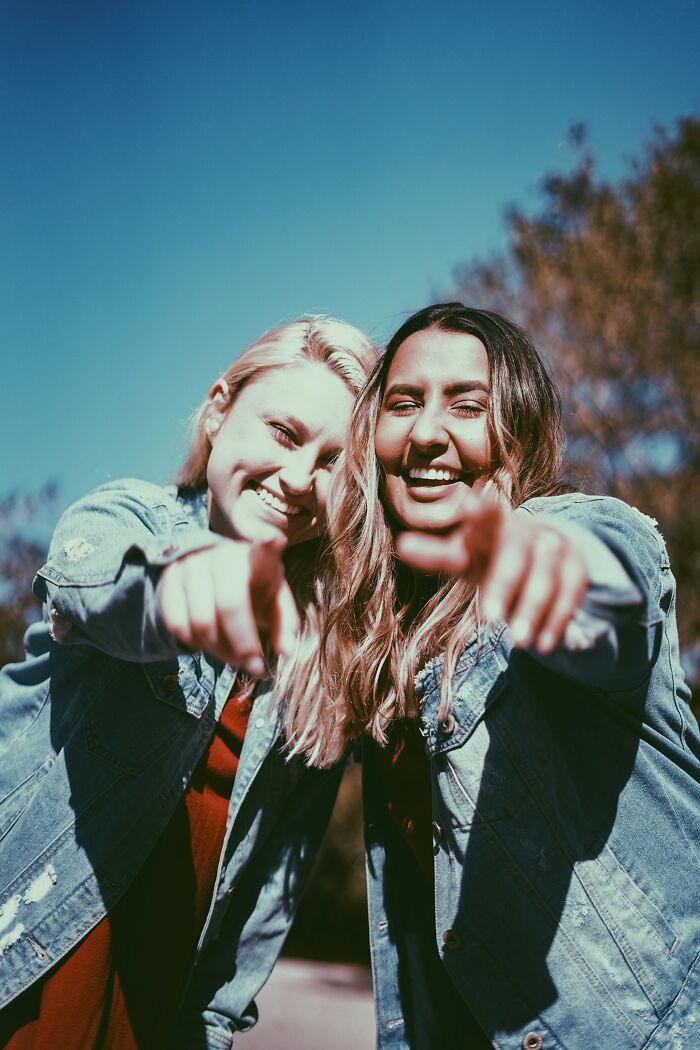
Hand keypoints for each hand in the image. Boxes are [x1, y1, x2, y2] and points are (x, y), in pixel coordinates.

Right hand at [157, 539, 300, 674]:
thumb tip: (286, 651)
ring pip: (201, 622)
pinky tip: (207, 642)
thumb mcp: (273, 603)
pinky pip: (177, 625)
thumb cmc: (252, 590)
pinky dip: (194, 643)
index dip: (268, 545)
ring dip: (219, 651)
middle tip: (254, 667)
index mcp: (257, 558)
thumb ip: (284, 625)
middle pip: (229, 604)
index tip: (274, 539)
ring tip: (233, 656)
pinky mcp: (169, 579)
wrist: (210, 574)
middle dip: (243, 644)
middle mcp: (223, 555)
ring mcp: (192, 565)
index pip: (263, 550)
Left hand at [395, 492, 587, 653]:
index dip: (479, 512)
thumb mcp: (463, 556)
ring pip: (546, 578)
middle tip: (491, 618)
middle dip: (504, 585)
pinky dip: (557, 620)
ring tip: (518, 642)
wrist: (541, 551)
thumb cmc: (489, 555)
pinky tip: (545, 644)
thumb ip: (435, 554)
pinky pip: (570, 594)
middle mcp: (525, 533)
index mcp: (493, 526)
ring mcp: (554, 549)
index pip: (486, 516)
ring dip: (532, 610)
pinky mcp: (576, 568)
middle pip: (514, 556)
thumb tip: (401, 545)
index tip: (469, 505)